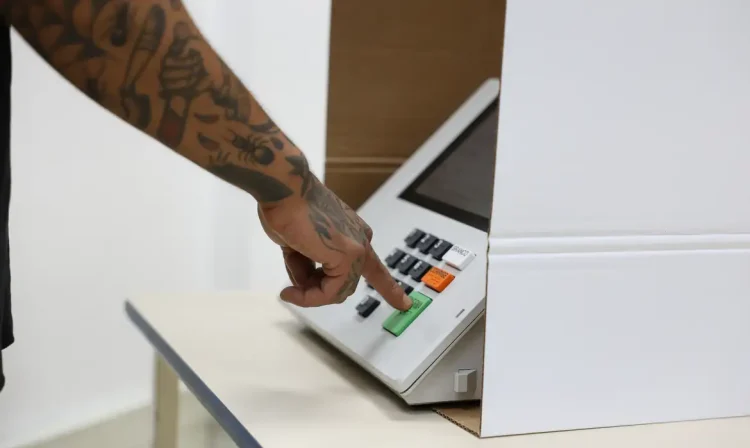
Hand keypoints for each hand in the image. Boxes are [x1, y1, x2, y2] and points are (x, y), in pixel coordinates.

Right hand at [258, 175, 412, 310]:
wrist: (285, 190)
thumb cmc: (287, 208)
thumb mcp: (299, 243)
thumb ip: (308, 263)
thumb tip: (303, 284)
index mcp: (351, 233)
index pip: (374, 267)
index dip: (389, 287)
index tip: (405, 304)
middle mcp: (360, 240)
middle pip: (344, 284)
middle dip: (315, 292)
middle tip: (292, 292)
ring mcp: (357, 248)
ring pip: (335, 291)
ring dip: (308, 294)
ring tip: (288, 286)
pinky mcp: (349, 256)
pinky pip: (329, 292)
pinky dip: (308, 297)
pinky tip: (291, 292)